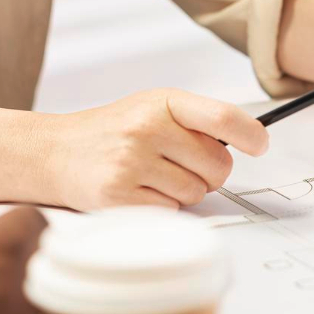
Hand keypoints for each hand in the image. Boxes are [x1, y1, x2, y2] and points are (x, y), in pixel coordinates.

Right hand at [48, 89, 268, 209]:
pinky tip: (138, 190)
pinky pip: (170, 211)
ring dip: (182, 191)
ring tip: (152, 176)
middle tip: (181, 165)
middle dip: (209, 172)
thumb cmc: (113, 131)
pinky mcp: (119, 196)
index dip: (250, 134)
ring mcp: (132, 162)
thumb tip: (252, 138)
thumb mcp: (153, 108)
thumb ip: (198, 120)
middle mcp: (147, 128)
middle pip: (218, 165)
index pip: (223, 116)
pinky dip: (161, 207)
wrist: (54, 151)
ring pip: (196, 193)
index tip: (259, 144)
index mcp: (163, 102)